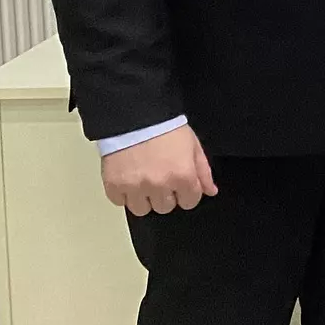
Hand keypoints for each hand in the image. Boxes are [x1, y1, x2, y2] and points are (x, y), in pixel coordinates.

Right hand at [102, 124, 216, 215]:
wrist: (135, 115)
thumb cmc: (165, 127)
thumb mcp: (193, 145)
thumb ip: (203, 172)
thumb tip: (210, 191)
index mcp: (183, 176)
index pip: (189, 202)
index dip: (186, 192)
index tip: (180, 183)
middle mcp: (160, 185)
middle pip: (165, 208)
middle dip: (165, 195)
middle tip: (160, 177)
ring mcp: (135, 188)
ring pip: (142, 209)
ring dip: (144, 198)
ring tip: (143, 179)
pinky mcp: (114, 186)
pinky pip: (120, 202)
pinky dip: (123, 193)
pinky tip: (128, 177)